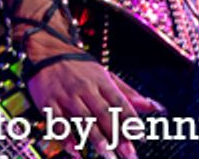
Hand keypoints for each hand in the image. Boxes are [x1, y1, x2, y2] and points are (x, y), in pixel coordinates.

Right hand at [25, 51, 162, 158]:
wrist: (45, 50)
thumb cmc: (78, 66)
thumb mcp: (105, 74)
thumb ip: (127, 93)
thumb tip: (153, 106)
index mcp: (100, 81)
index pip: (118, 102)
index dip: (130, 120)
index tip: (140, 136)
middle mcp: (84, 88)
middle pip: (103, 113)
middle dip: (117, 135)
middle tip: (128, 154)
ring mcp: (66, 96)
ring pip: (83, 118)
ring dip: (95, 138)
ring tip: (107, 153)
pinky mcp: (48, 102)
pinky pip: (57, 122)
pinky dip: (66, 138)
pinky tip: (75, 151)